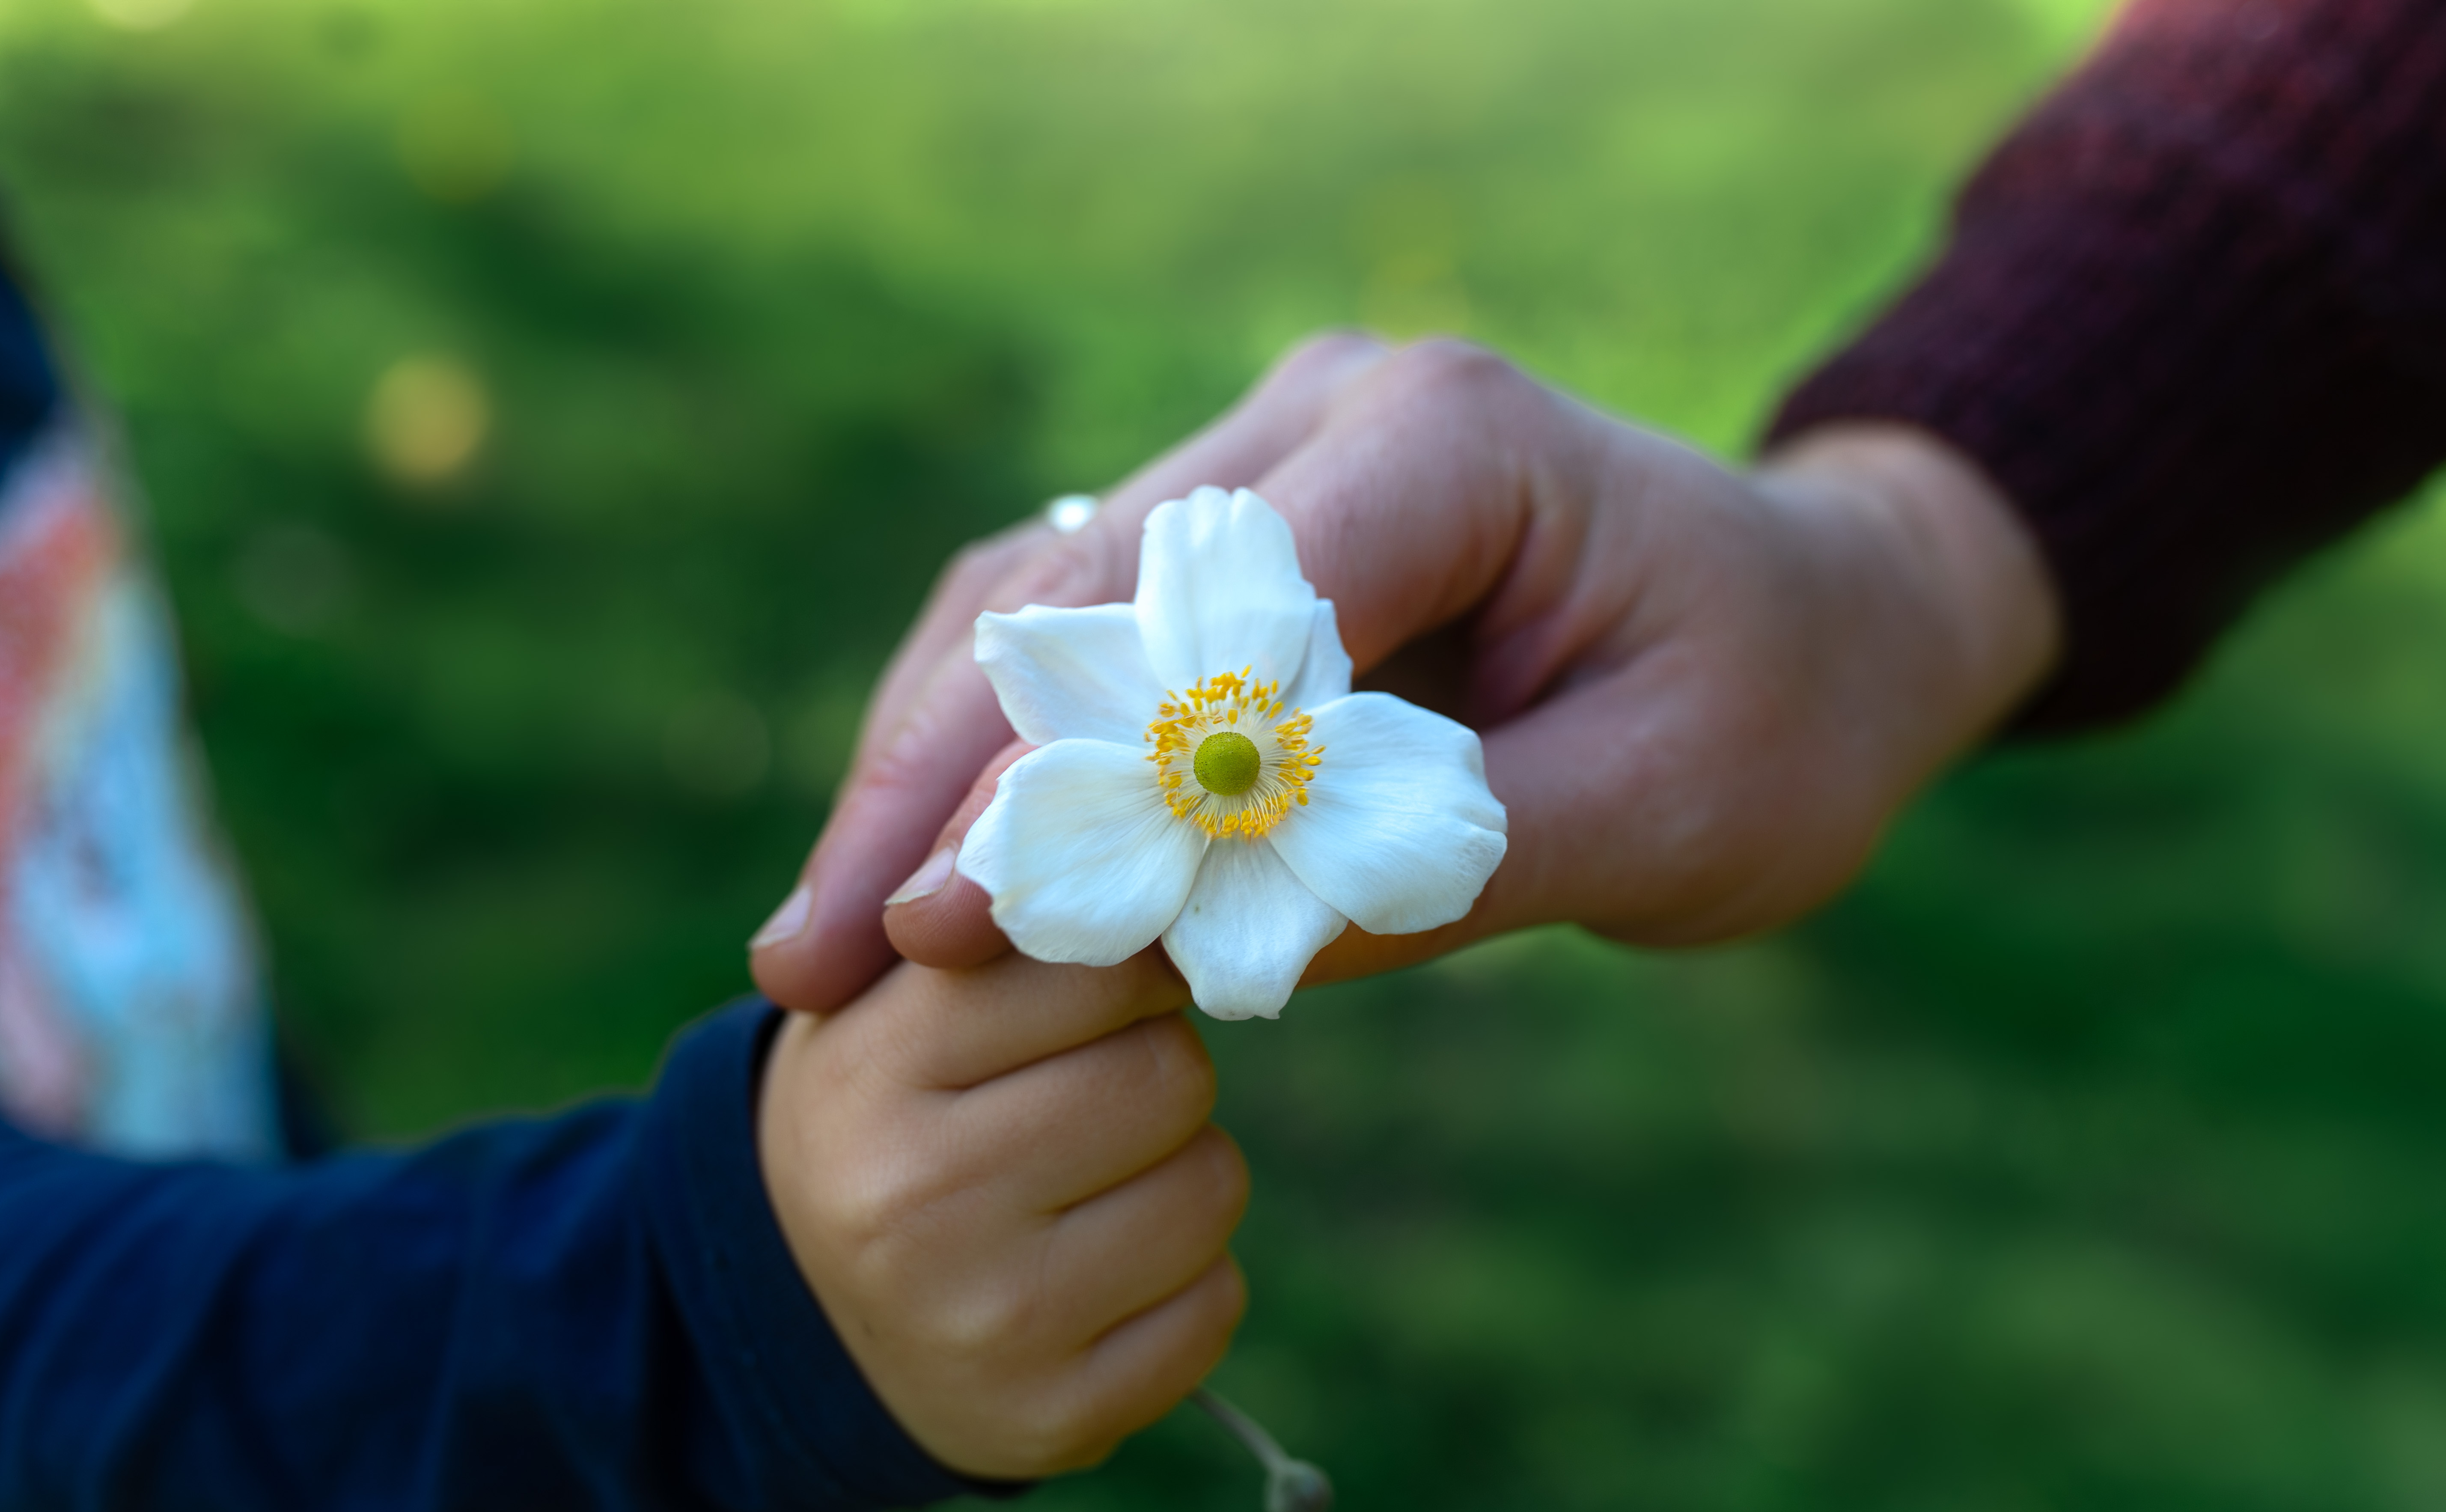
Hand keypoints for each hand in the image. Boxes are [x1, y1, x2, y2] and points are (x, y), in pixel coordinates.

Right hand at [752, 336, 2059, 1005]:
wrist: (1822, 629)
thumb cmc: (1777, 719)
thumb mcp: (1655, 817)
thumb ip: (1434, 864)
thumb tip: (1198, 944)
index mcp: (1451, 439)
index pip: (1220, 610)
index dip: (1081, 775)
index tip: (961, 927)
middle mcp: (1332, 415)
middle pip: (1087, 597)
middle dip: (950, 785)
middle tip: (821, 960)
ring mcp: (1271, 458)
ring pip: (1044, 606)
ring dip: (932, 772)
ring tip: (823, 938)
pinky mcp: (1245, 534)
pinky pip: (1084, 633)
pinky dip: (994, 750)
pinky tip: (917, 868)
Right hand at [756, 949, 1246, 1478]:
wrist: (811, 1309)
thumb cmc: (891, 1109)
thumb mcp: (893, 997)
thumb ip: (980, 908)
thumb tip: (1062, 816)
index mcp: (867, 1071)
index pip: (1091, 963)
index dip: (1127, 960)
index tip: (1102, 982)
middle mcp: (912, 1200)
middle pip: (1166, 1075)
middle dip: (1156, 1067)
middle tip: (1090, 1090)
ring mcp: (985, 1321)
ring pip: (1208, 1186)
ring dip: (1179, 1171)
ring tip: (1088, 1184)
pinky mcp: (1053, 1417)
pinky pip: (1215, 1304)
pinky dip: (1185, 1281)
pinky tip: (1101, 1274)